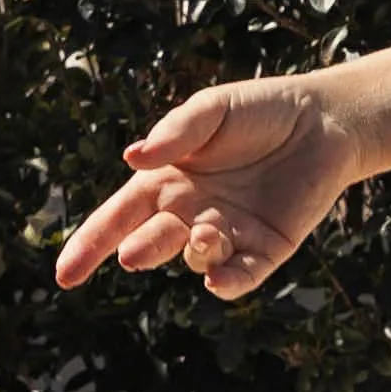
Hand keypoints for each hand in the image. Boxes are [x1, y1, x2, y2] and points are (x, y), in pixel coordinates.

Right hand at [57, 75, 367, 306]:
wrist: (325, 119)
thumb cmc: (260, 110)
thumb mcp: (213, 109)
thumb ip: (176, 132)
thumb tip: (133, 158)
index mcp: (165, 183)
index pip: (117, 219)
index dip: (90, 246)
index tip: (65, 275)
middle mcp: (189, 214)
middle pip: (153, 241)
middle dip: (141, 250)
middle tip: (134, 254)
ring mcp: (228, 234)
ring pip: (196, 258)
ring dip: (194, 253)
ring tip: (205, 235)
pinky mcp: (266, 248)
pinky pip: (241, 276)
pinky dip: (228, 282)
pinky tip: (220, 279)